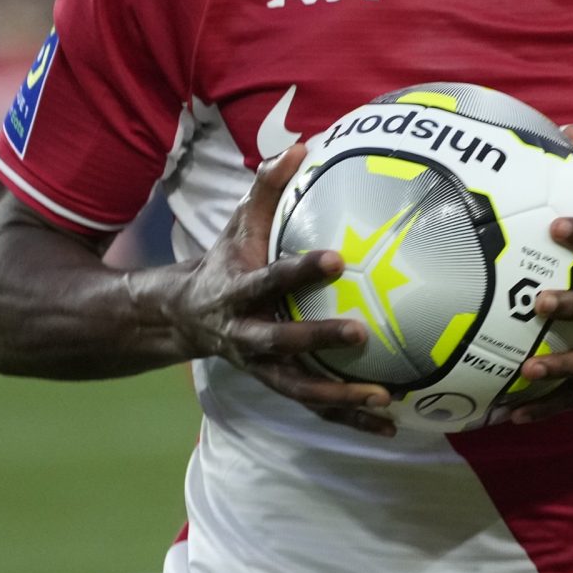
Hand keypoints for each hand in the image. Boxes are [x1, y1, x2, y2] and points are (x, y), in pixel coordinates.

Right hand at [173, 143, 396, 437]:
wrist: (182, 317)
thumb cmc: (224, 262)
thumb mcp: (236, 226)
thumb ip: (264, 189)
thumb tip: (298, 146)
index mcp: (235, 292)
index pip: (268, 280)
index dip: (299, 271)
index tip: (337, 259)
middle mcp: (244, 335)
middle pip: (280, 345)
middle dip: (318, 341)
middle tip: (361, 334)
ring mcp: (260, 367)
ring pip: (298, 389)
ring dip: (339, 398)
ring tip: (384, 400)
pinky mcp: (278, 384)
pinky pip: (315, 407)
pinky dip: (350, 420)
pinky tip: (390, 426)